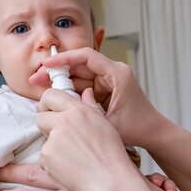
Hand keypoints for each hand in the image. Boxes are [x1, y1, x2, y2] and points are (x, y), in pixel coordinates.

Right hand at [30, 48, 170, 147]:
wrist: (154, 134)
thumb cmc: (138, 128)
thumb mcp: (108, 123)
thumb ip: (85, 112)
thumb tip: (61, 106)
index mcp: (117, 74)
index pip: (87, 57)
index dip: (64, 58)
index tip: (47, 64)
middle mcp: (113, 73)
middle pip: (80, 65)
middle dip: (57, 71)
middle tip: (36, 78)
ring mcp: (109, 80)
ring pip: (79, 75)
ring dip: (61, 81)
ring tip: (40, 87)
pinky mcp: (105, 89)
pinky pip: (84, 85)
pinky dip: (70, 91)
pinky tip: (54, 96)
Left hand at [36, 88, 137, 190]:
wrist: (110, 179)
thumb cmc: (112, 154)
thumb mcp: (105, 123)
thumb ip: (90, 106)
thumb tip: (86, 92)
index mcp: (78, 110)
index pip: (50, 95)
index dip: (47, 104)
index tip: (50, 112)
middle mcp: (64, 121)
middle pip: (41, 117)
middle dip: (47, 126)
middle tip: (62, 138)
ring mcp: (54, 139)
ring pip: (43, 139)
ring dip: (52, 145)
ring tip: (72, 156)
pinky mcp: (47, 156)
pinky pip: (44, 156)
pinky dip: (52, 162)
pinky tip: (69, 167)